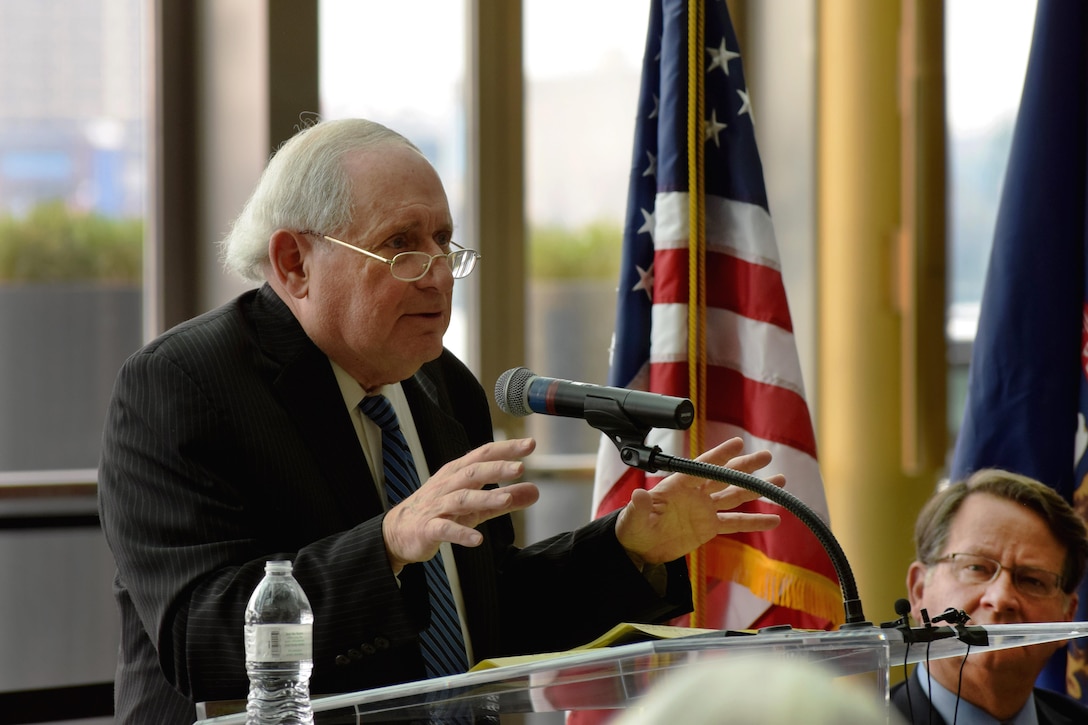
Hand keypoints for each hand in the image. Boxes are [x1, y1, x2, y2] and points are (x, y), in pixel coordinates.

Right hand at [382, 437, 539, 572]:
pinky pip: (445, 529)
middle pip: (473, 472)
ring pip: (461, 498)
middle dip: (496, 469)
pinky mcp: (428, 528)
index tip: (529, 444)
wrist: (399, 532)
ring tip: (506, 499)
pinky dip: (461, 533)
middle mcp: (448, 485)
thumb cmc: (440, 511)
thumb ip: (506, 499)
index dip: (506, 449)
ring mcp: (437, 506)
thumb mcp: (476, 506)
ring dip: (484, 498)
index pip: (484, 455)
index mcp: (458, 473)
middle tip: (520, 467)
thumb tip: (536, 491)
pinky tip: (477, 540)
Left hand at [615, 437, 783, 565]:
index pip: (702, 467)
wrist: (638, 549)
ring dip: (756, 489)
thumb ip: (639, 506)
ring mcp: (704, 509)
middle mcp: (694, 493)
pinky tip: (774, 519)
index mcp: (677, 485)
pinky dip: (754, 521)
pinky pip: (735, 523)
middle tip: (766, 455)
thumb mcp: (633, 518)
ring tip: (780, 481)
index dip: (719, 455)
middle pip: (724, 476)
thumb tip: (638, 494)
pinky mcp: (709, 527)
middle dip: (745, 466)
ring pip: (735, 496)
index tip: (738, 443)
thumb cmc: (632, 528)